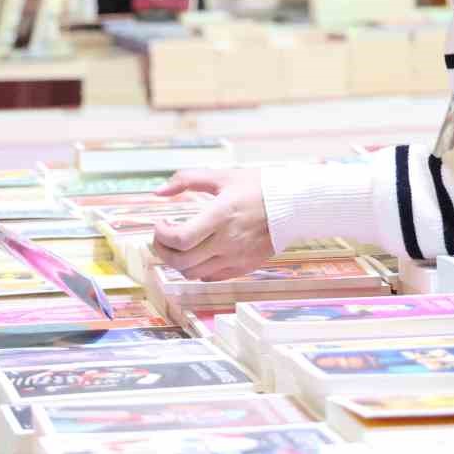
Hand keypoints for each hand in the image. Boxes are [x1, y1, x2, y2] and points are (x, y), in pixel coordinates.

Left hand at [150, 168, 273, 281]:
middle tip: (162, 236)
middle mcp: (227, 241)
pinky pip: (211, 277)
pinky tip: (198, 253)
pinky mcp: (244, 266)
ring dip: (177, 261)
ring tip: (178, 245)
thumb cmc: (258, 187)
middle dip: (162, 250)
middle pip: (181, 261)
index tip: (161, 223)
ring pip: (193, 273)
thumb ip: (187, 180)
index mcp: (221, 216)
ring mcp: (236, 257)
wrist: (294, 205)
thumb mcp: (222, 176)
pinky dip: (197, 269)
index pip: (180, 239)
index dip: (162, 235)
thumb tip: (159, 192)